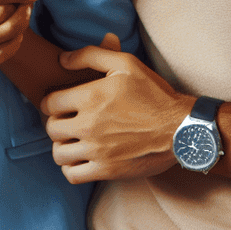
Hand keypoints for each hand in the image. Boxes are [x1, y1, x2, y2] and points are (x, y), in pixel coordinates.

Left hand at [40, 33, 190, 183]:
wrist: (181, 128)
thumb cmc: (154, 94)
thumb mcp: (125, 64)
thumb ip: (91, 55)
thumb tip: (62, 59)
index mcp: (90, 97)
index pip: (49, 103)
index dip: (52, 102)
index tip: (61, 104)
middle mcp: (89, 125)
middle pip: (51, 129)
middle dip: (56, 123)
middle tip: (68, 121)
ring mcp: (97, 151)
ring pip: (58, 153)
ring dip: (62, 146)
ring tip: (74, 140)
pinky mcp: (106, 170)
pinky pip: (72, 174)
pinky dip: (71, 168)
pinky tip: (82, 158)